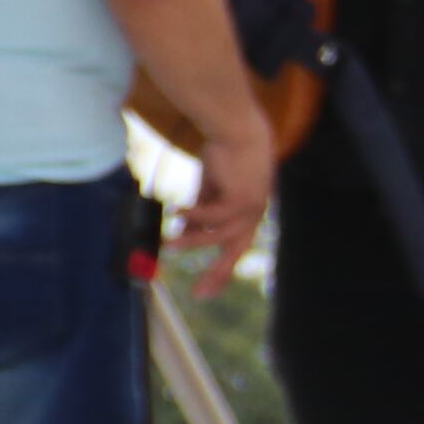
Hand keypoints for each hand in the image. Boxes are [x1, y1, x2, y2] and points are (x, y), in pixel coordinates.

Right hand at [170, 115, 274, 298]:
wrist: (239, 130)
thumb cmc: (225, 156)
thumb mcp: (209, 190)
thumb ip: (200, 212)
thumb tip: (183, 231)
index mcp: (248, 216)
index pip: (235, 249)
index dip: (221, 270)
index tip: (205, 288)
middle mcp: (254, 216)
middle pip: (235, 252)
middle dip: (217, 274)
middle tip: (199, 293)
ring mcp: (252, 208)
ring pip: (221, 236)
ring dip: (193, 242)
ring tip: (169, 245)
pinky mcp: (243, 197)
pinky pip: (214, 214)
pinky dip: (194, 215)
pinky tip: (176, 211)